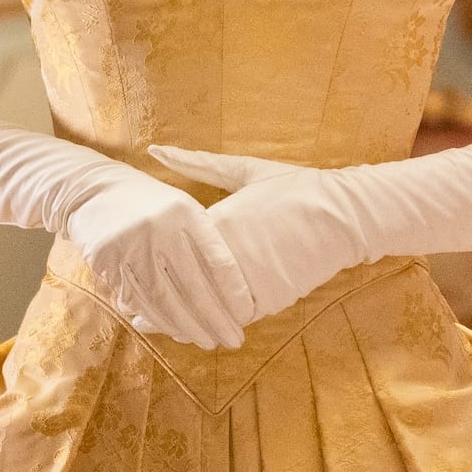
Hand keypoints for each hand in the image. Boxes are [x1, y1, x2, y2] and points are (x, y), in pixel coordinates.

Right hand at [61, 170, 256, 350]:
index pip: (217, 260)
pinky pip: (139, 302)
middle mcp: (159, 230)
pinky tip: (177, 332)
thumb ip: (204, 240)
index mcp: (185, 213)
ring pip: (165, 301)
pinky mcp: (108, 263)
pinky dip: (160, 321)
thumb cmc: (150, 204)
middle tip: (234, 341)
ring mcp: (131, 248)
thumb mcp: (182, 208)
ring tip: (210, 343)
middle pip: (194, 287)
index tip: (247, 314)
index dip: (235, 291)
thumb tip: (234, 287)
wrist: (92, 190)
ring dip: (190, 328)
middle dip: (216, 320)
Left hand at [151, 147, 363, 323]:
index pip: (173, 251)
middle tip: (132, 313)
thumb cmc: (293, 187)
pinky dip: (219, 319)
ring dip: (187, 317)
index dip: (150, 265)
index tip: (127, 276)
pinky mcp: (269, 301)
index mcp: (220, 223)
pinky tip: (204, 323)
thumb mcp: (244, 170)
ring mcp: (250, 282)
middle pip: (184, 286)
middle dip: (159, 301)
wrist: (343, 215)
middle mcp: (230, 256)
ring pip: (207, 308)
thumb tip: (155, 147)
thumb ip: (197, 163)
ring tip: (161, 324)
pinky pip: (235, 315)